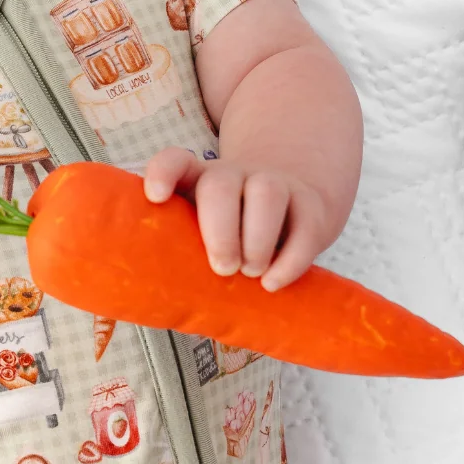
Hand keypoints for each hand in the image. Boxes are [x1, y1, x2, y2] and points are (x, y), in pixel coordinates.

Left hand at [141, 146, 329, 290]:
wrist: (294, 206)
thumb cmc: (232, 233)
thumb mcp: (202, 233)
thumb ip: (179, 252)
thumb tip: (152, 302)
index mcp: (199, 180)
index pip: (176, 161)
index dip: (163, 174)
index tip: (155, 197)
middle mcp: (236, 176)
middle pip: (222, 184)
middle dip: (219, 229)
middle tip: (222, 268)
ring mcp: (276, 184)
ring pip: (268, 193)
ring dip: (257, 240)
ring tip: (250, 273)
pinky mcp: (311, 206)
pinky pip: (305, 225)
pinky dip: (290, 260)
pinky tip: (272, 283)